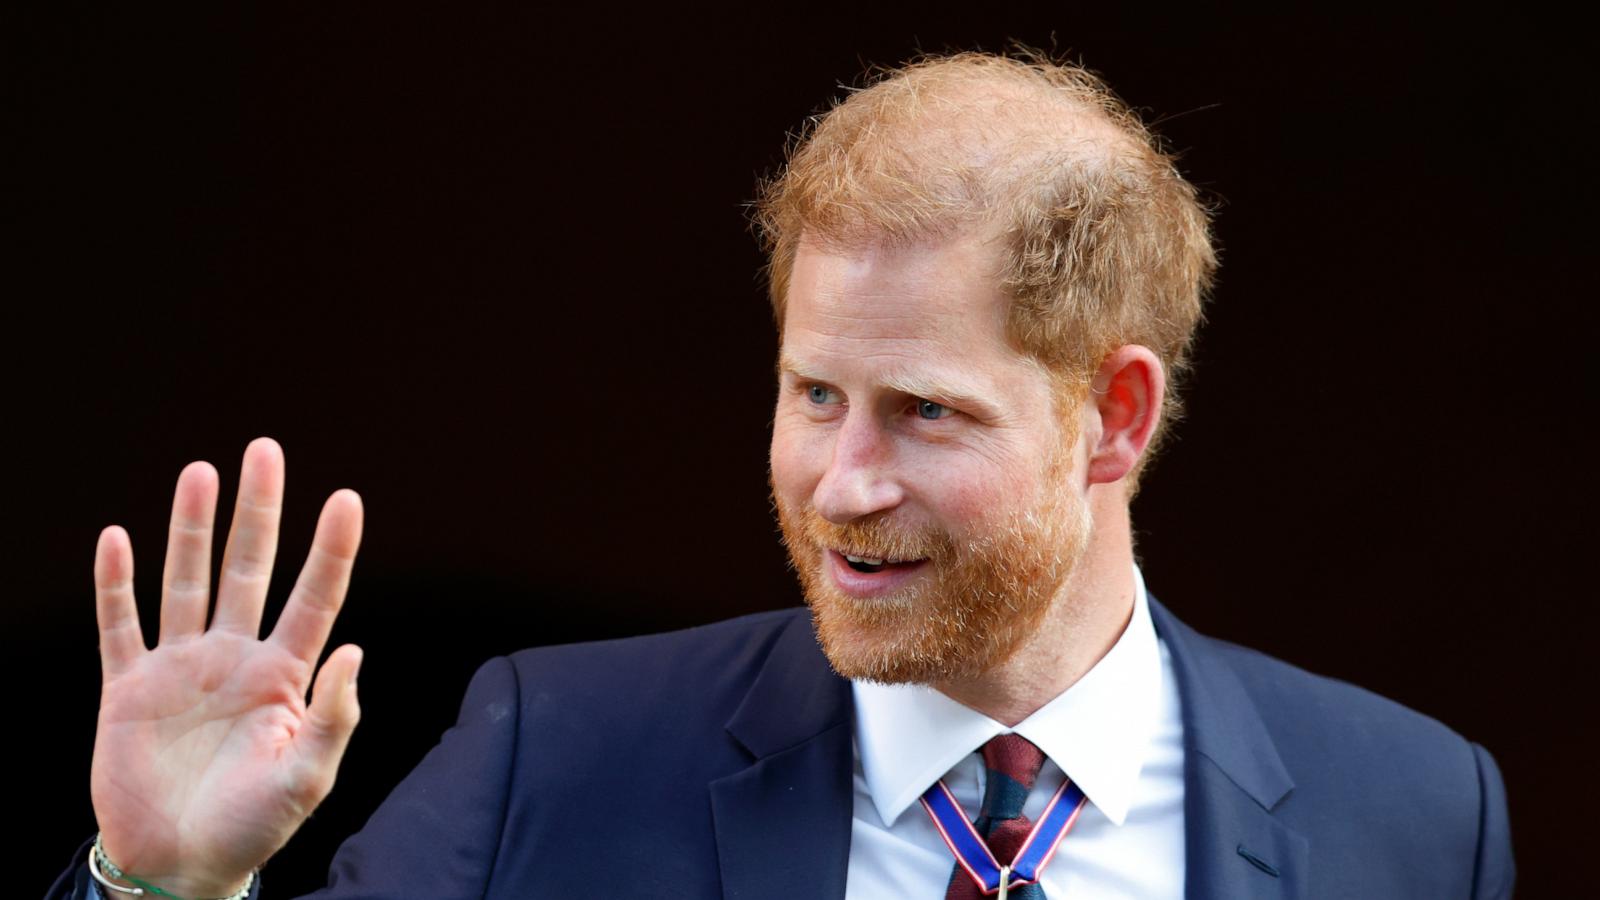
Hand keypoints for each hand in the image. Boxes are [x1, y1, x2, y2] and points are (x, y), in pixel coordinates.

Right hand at [90, 438, 363, 897]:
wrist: (179, 864)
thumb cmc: (253, 826)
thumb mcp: (307, 778)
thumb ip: (334, 717)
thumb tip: (355, 650)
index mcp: (284, 676)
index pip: (315, 597)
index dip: (330, 549)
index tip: (347, 499)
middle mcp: (234, 658)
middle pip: (249, 568)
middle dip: (257, 511)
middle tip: (265, 450)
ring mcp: (180, 668)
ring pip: (186, 582)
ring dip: (190, 528)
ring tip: (200, 471)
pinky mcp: (128, 688)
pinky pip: (119, 626)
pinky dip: (115, 584)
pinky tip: (117, 538)